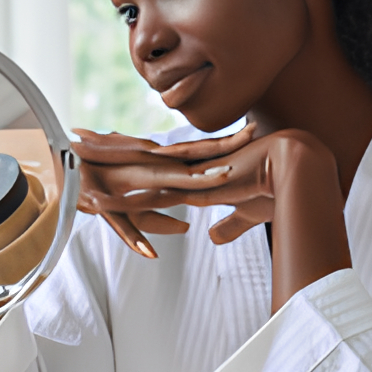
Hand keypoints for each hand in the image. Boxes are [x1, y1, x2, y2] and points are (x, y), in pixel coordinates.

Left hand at [73, 126, 350, 311]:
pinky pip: (146, 197)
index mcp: (192, 168)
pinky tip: (98, 198)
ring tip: (77, 156)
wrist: (294, 166)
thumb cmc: (274, 187)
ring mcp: (184, 177)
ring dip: (107, 165)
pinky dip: (122, 200)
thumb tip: (213, 237)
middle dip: (106, 145)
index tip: (108, 137)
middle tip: (79, 134)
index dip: (129, 146)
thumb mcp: (243, 211)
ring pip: (135, 170)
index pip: (153, 154)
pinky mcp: (189, 191)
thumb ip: (227, 225)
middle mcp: (183, 168)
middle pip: (136, 153)